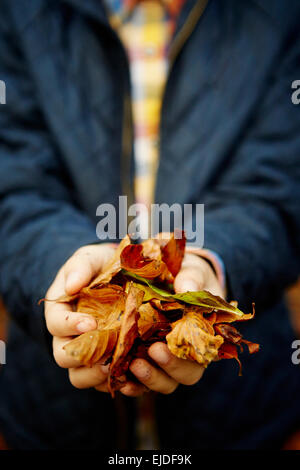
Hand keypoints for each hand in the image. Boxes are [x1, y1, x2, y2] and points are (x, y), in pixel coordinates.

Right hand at [45, 243, 119, 391]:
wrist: (118, 277)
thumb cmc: (99, 266)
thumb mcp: (89, 259)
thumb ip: (80, 267)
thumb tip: (72, 285)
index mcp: (60, 312)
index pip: (56, 324)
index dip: (70, 326)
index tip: (91, 323)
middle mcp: (68, 337)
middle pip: (63, 357)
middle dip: (82, 357)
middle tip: (105, 352)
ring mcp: (86, 353)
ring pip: (79, 376)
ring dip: (95, 376)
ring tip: (115, 368)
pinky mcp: (104, 364)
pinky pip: (103, 382)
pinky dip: (114, 383)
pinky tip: (130, 377)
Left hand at [122, 253, 223, 396]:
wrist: (167, 275)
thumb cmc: (185, 274)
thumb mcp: (192, 271)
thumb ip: (192, 278)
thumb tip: (186, 287)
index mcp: (204, 334)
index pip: (202, 355)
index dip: (189, 356)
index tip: (170, 345)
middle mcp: (188, 354)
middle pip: (186, 375)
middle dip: (169, 367)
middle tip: (153, 351)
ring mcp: (165, 360)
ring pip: (163, 382)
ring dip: (149, 378)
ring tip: (132, 365)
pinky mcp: (143, 360)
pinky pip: (139, 382)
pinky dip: (130, 384)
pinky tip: (118, 380)